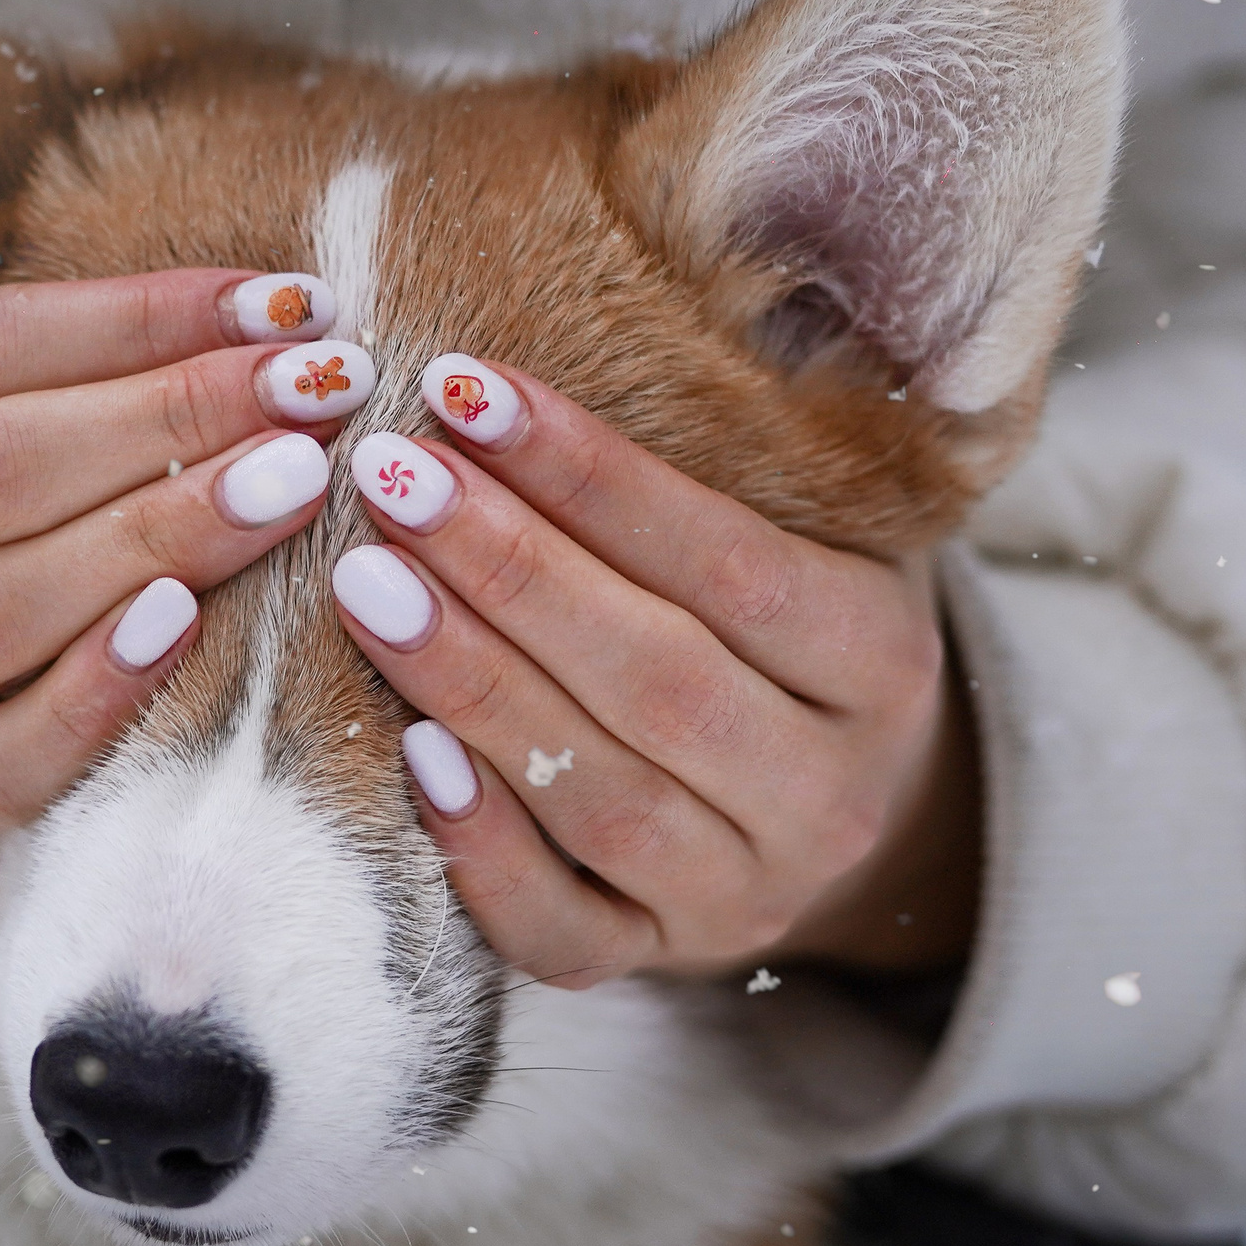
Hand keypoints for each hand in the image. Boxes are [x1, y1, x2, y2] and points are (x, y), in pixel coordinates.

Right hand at [0, 269, 363, 872]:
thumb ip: (58, 370)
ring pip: (7, 599)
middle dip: (177, 414)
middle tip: (318, 387)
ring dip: (166, 531)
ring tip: (296, 480)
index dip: (140, 316)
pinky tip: (189, 623)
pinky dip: (101, 685)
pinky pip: (15, 747)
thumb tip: (266, 321)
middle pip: (0, 463)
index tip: (289, 303)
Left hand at [328, 357, 981, 985]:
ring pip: (601, 800)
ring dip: (472, 684)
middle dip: (511, 571)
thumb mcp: (825, 534)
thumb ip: (752, 450)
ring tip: (363, 578)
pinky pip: (562, 932)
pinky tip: (407, 760)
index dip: (595, 478)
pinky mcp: (655, 962)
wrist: (851, 819)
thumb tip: (649, 283)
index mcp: (882, 664)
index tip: (466, 389)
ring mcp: (741, 895)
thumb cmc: (792, 633)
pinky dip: (484, 856)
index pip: (731, 564)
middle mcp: (826, 793)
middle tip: (388, 474)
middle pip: (658, 679)